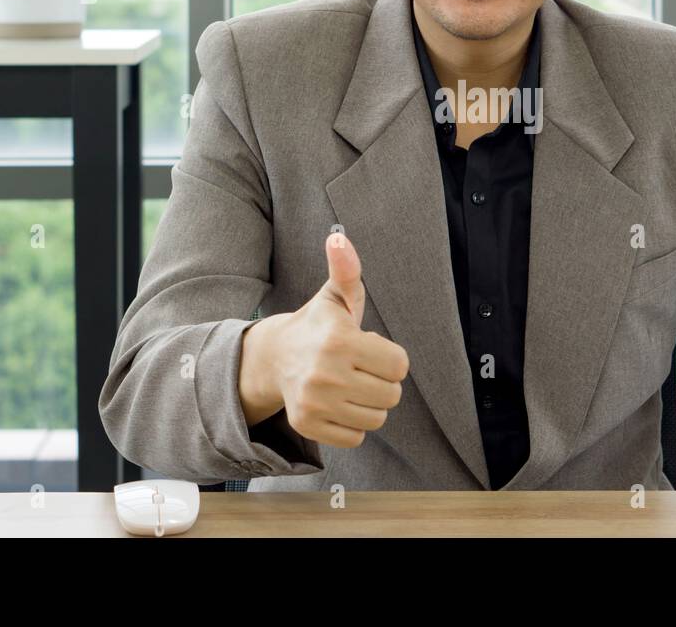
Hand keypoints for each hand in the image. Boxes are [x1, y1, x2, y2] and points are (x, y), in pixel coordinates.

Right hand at [241, 232, 408, 447]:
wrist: (275, 357)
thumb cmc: (318, 325)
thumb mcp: (336, 296)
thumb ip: (346, 269)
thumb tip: (338, 237)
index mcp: (339, 340)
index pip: (400, 365)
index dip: (391, 358)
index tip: (371, 349)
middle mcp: (325, 373)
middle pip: (392, 395)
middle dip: (383, 382)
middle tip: (361, 369)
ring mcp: (315, 402)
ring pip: (377, 418)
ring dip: (370, 404)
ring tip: (351, 385)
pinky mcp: (308, 425)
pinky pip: (356, 437)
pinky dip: (353, 424)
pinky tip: (339, 404)